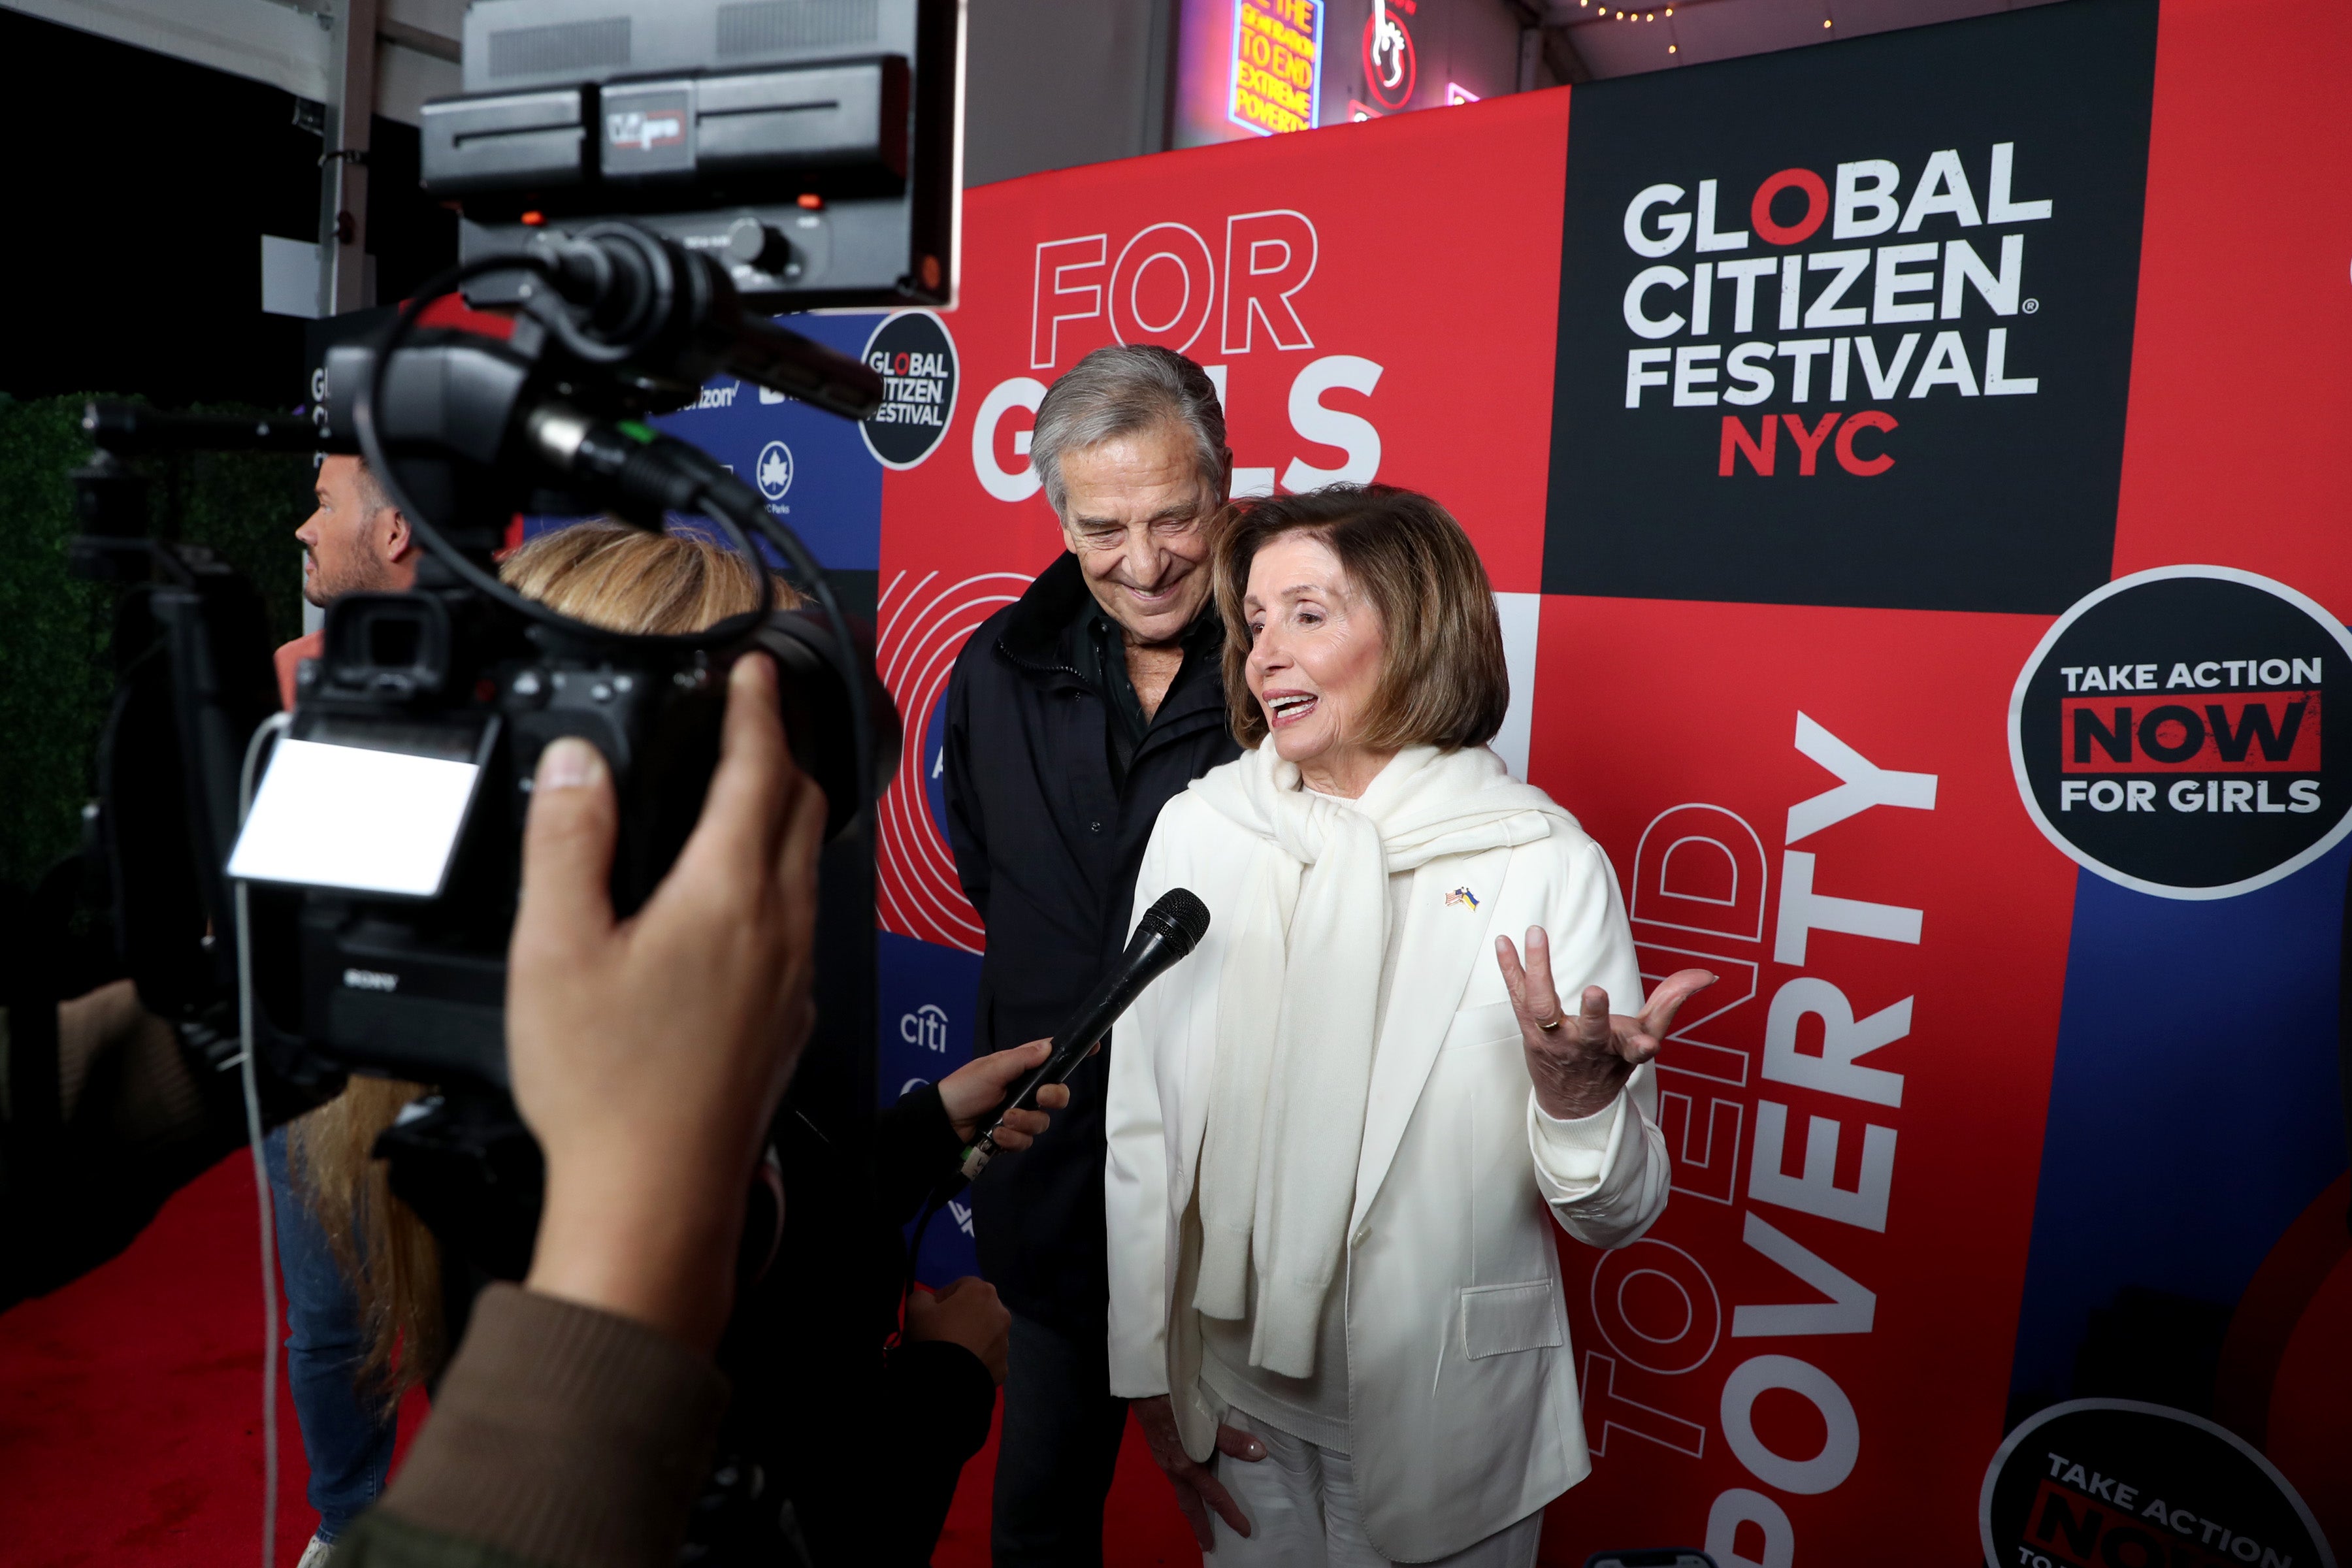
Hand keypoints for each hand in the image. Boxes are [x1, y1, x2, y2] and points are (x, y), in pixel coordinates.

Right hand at [510, 653, 825, 1350]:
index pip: (759, 769)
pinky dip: (778, 878)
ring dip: (784, 814)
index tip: (755, 667)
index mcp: (728, 894)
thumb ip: (566, 843)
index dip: (757, 707)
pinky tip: (741, 898)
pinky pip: (800, 922)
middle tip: (754, 716)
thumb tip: (574, 764)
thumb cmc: (607, 1090)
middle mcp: (781, 927)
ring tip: (748, 791)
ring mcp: (794, 976)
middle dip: (781, 750)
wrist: (658, 1201)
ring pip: (807, 866)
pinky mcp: (788, 1020)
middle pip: (802, 809)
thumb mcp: (555, 951)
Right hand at [903, 1275, 1010, 1382]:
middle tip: (940, 1332)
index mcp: (982, 1292)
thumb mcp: (916, 1309)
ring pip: (985, 1334)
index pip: (961, 1286)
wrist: (945, 1381)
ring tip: (951, 1352)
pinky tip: (960, 1367)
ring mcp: (1005, 1342)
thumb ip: (922, 1297)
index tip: (930, 1313)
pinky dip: (977, 1360)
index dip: (943, 1297)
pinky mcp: (1003, 1367)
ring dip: (972, 1338)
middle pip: (977, 1309)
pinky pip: (988, 1358)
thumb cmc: (933, 1336)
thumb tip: (928, 1302)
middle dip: (961, 1317)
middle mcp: (1000, 1313)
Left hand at [936, 1039, 1071, 1149]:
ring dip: (1024, 1122)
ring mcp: (1019, 1115)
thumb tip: (1048, 1046)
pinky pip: (1026, 1141)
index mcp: (1020, 1068)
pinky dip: (1013, 1139)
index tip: (1094, 1048)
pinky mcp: (1012, 1137)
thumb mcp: (991, 1069)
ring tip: (1003, 1120)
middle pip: (1057, 1095)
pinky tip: (998, 1136)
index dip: (1071, 1054)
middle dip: (1054, 1097)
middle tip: (1041, 1097)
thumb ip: (1021, 1060)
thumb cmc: (964, 1088)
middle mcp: (1024, 1091)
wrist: (943, 1124)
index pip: (1051, 1058)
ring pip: (1043, 1121)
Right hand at [1132, 1394, 1262, 1549]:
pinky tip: (1188, 1481)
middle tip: (1208, 1544)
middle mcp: (1174, 1470)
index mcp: (1188, 1466)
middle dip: (1198, 1526)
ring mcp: (1164, 1461)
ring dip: (1190, 1508)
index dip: (1230, 1514)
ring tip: (1199, 1519)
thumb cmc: (1178, 1405)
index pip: (1215, 1497)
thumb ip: (1232, 1440)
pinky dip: (1184, 1488)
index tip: (1244, 1530)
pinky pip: (1174, 1478)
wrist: (1147, 1391)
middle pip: (1189, 1505)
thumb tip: (1259, 1454)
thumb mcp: (1207, 1423)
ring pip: (1180, 1492)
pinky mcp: (1159, 1451)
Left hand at [1496, 928, 1714, 1121]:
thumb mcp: (1647, 1037)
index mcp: (1619, 1051)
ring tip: (1536, 933)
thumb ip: (1673, 1001)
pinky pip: (1518, 996)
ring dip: (1539, 970)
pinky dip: (1510, 968)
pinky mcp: (1529, 1029)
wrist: (1571, 1100)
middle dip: (1594, 1015)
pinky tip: (1503, 941)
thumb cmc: (1611, 1061)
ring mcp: (1554, 1039)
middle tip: (1596, 993)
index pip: (1635, 1051)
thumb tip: (1708, 974)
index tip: (1650, 1046)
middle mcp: (1585, 1047)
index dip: (1643, 1047)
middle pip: (1588, 1032)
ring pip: (1542, 1008)